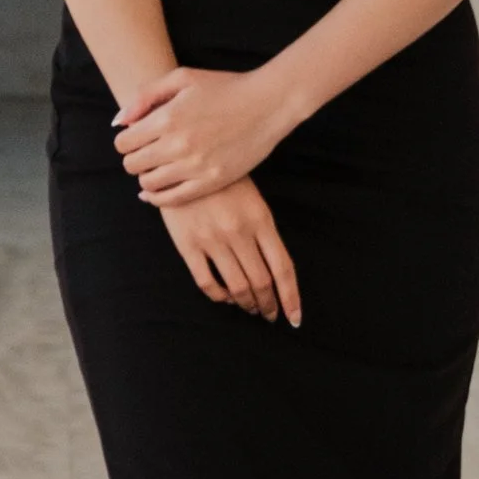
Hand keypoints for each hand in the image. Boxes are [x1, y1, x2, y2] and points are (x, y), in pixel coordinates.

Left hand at [112, 64, 288, 203]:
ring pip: (149, 184)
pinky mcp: (211, 182)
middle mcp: (178, 145)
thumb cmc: (225, 86)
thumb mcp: (183, 78)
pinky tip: (155, 191)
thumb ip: (146, 96)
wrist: (267, 104)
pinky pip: (172, 199)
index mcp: (167, 118)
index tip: (135, 138)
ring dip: (145, 176)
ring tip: (155, 167)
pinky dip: (158, 198)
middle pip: (132, 165)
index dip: (125, 141)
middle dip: (133, 158)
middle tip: (145, 152)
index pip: (124, 143)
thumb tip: (119, 121)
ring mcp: (195, 166)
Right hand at [156, 180, 300, 325]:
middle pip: (261, 282)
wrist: (184, 160)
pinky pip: (206, 282)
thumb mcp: (254, 200)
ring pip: (236, 287)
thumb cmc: (224, 180)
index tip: (294, 318)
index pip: (283, 268)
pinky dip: (219, 297)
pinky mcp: (188, 244)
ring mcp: (213, 239)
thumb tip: (275, 272)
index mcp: (261, 220)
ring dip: (246, 303)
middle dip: (268, 305)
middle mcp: (240, 232)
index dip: (292, 297)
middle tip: (269, 314)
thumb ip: (264, 233)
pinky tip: (224, 297)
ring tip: (249, 308)